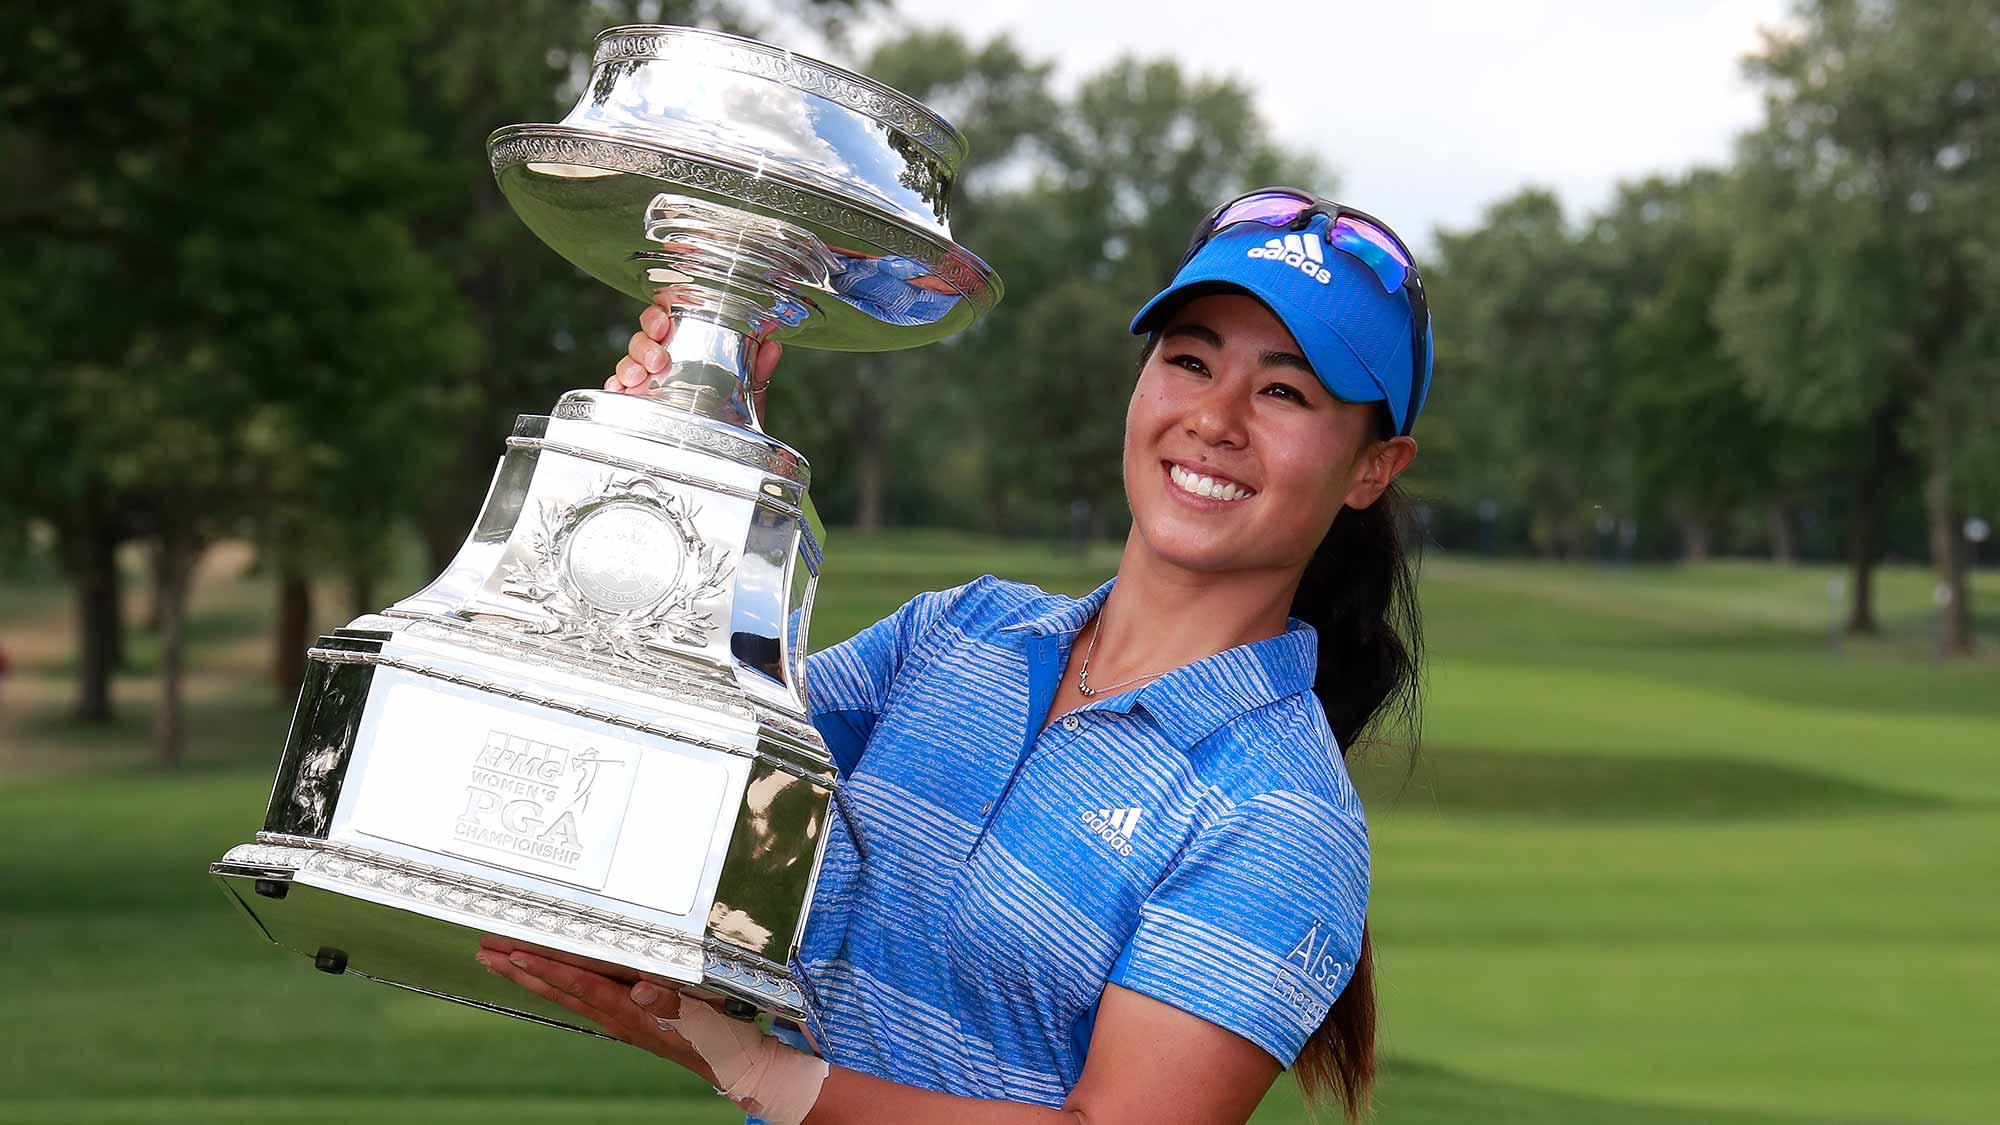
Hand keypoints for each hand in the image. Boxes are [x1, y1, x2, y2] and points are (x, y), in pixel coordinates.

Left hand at [473, 934, 717, 1084]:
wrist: (731, 1064)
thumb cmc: (719, 1037)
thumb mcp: (704, 1017)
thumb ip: (672, 1002)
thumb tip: (640, 989)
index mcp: (632, 1010)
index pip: (582, 984)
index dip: (549, 968)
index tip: (516, 952)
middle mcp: (617, 1016)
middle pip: (560, 990)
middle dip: (521, 970)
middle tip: (486, 952)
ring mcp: (618, 1019)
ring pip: (564, 996)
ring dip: (529, 978)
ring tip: (498, 962)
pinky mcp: (625, 1019)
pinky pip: (580, 1000)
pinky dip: (555, 987)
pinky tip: (543, 980)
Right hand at [609, 301, 783, 419]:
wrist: (727, 455)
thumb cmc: (734, 418)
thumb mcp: (749, 394)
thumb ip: (759, 370)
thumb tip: (773, 345)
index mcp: (686, 350)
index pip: (664, 322)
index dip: (658, 316)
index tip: (663, 322)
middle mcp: (662, 365)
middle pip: (642, 340)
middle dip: (644, 342)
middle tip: (658, 357)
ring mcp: (646, 385)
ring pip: (627, 363)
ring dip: (630, 364)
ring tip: (640, 376)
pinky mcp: (634, 407)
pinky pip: (617, 392)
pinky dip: (615, 387)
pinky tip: (621, 390)